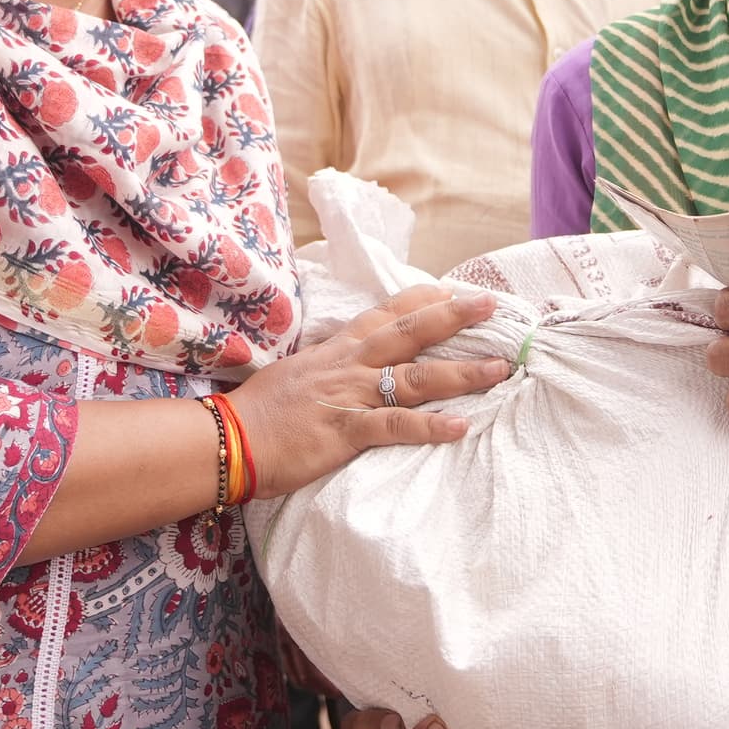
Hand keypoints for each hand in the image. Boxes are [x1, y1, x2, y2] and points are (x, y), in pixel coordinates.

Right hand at [227, 284, 503, 498]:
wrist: (228, 439)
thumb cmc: (260, 412)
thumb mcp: (297, 375)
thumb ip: (329, 367)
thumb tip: (352, 367)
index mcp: (336, 350)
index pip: (385, 315)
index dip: (422, 300)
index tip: (454, 290)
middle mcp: (348, 365)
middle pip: (410, 333)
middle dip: (454, 317)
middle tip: (491, 305)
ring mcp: (349, 396)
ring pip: (415, 378)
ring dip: (461, 373)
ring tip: (499, 368)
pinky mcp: (345, 432)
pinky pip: (396, 427)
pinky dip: (430, 426)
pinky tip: (461, 426)